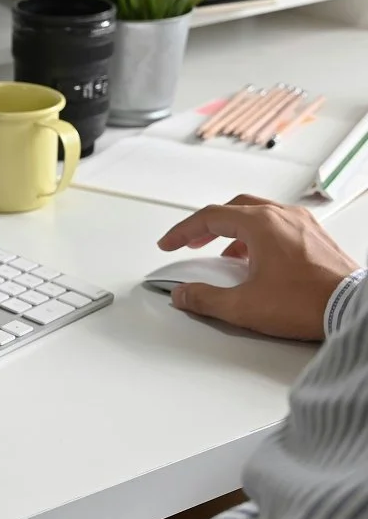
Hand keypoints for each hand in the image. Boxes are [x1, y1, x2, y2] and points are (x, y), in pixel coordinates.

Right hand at [157, 194, 358, 340]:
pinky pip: (279, 225)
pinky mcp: (316, 237)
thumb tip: (183, 294)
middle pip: (233, 209)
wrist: (354, 309)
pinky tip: (257, 261)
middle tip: (191, 242)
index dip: (182, 231)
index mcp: (260, 224)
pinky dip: (258, 236)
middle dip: (207, 226)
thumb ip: (205, 299)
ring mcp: (302, 224)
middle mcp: (282, 216)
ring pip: (257, 214)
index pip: (209, 218)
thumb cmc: (309, 302)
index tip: (169, 244)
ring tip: (223, 255)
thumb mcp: (243, 306)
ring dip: (234, 231)